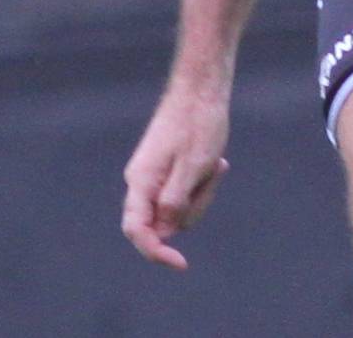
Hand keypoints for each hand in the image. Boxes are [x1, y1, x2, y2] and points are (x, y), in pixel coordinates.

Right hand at [122, 84, 231, 269]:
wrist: (201, 89)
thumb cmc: (199, 123)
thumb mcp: (195, 164)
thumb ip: (176, 200)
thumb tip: (164, 233)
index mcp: (141, 181)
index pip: (137, 230)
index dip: (156, 252)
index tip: (181, 263)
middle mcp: (141, 182)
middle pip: (164, 221)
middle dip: (195, 206)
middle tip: (215, 170)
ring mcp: (153, 177)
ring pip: (179, 208)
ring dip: (203, 191)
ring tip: (215, 162)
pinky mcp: (167, 172)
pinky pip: (185, 192)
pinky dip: (203, 183)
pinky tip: (215, 161)